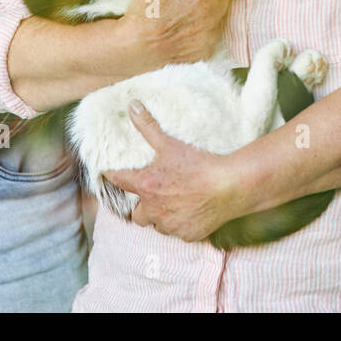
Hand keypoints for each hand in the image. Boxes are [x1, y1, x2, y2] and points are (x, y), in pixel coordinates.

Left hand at [106, 101, 244, 241]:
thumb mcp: (170, 144)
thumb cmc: (199, 165)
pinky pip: (178, 233)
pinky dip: (181, 224)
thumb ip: (148, 126)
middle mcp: (154, 210)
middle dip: (143, 206)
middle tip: (153, 194)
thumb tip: (132, 106)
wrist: (230, 186)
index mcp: (146, 187)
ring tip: (174, 203)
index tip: (110, 173)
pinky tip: (192, 211)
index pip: (119, 181)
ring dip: (161, 217)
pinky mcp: (187, 235)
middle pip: (137, 214)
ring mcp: (171, 226)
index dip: (113, 175)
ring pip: (158, 225)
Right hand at [116, 0, 244, 68]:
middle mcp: (212, 15)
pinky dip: (206, 28)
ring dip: (213, 10)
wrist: (137, 47)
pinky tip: (188, 27)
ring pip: (223, 15)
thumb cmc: (145, 12)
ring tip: (190, 11)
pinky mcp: (207, 50)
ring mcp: (211, 35)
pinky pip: (214, 33)